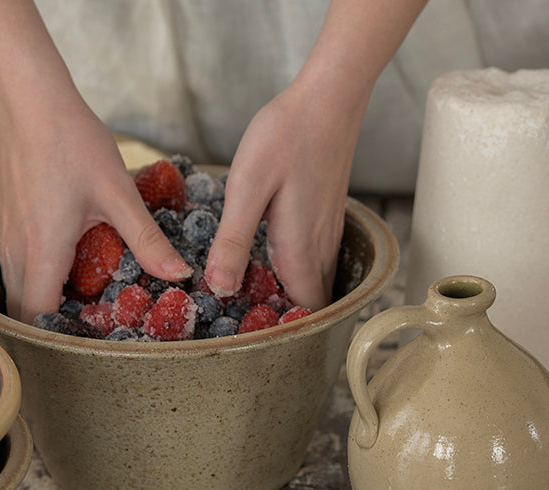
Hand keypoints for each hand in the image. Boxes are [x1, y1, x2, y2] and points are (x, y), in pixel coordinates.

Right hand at [0, 95, 189, 321]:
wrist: (30, 100)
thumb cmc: (72, 142)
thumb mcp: (118, 194)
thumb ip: (147, 240)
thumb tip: (180, 275)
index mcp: (42, 251)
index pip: (37, 318)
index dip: (61, 336)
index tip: (94, 340)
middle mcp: (16, 252)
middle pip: (24, 313)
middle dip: (54, 326)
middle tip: (94, 328)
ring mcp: (5, 238)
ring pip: (17, 292)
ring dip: (45, 303)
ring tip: (86, 303)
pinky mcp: (4, 225)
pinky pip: (17, 270)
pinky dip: (38, 281)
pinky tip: (70, 268)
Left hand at [204, 0, 424, 310]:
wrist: (329, 97)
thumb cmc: (285, 136)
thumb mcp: (247, 188)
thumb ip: (233, 242)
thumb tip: (219, 289)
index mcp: (300, 249)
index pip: (301, 312)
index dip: (279, 329)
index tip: (245, 334)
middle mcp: (319, 248)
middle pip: (307, 302)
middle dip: (280, 316)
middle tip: (238, 320)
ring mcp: (327, 232)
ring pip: (312, 281)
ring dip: (286, 294)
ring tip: (246, 296)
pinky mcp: (325, 216)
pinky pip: (313, 260)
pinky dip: (292, 271)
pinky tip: (264, 259)